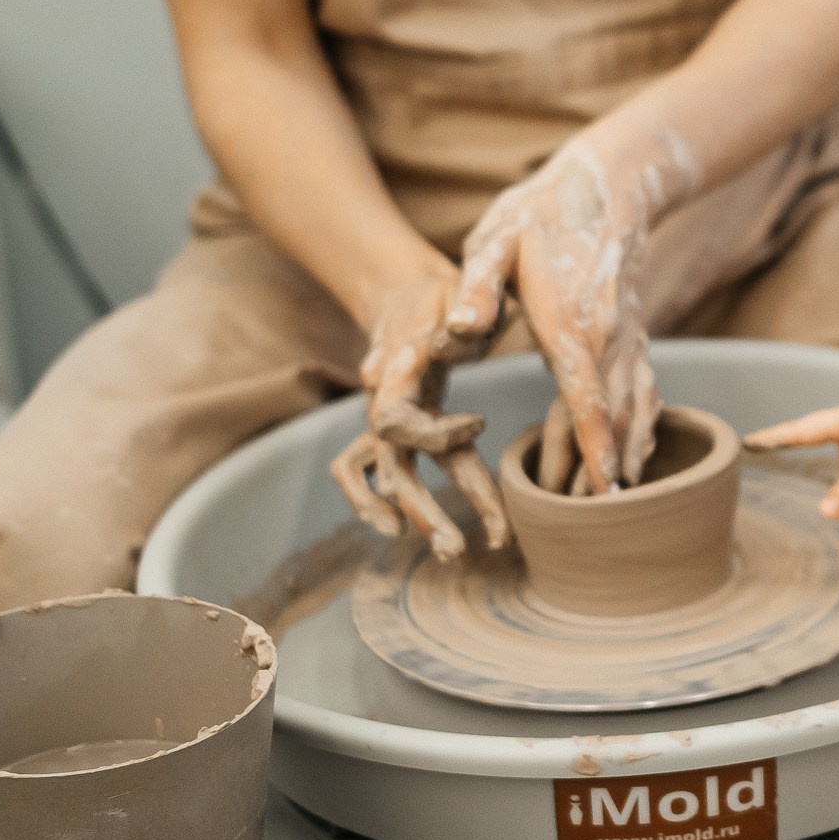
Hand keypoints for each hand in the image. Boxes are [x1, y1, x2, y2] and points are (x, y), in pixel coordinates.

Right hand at [328, 265, 507, 559]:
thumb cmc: (444, 292)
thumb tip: (453, 335)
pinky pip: (357, 470)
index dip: (439, 432)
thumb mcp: (457, 290)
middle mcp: (384, 401)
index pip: (402, 419)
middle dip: (427, 509)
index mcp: (402, 370)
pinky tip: (398, 528)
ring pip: (385, 476)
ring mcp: (380, 417)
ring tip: (453, 550)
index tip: (481, 423)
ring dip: (415, 515)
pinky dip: (368, 500)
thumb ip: (460, 315)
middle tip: (463, 549)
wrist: (405, 289)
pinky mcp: (383, 428)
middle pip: (393, 466)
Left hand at [451, 124, 688, 493]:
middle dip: (604, 470)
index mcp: (571, 325)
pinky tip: (639, 455)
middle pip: (613, 419)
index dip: (595, 450)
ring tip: (617, 501)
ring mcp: (628, 339)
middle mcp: (609, 339)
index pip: (587, 401)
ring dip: (627, 455)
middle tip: (591, 518)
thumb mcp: (494, 242)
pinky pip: (646, 392)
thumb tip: (459, 326)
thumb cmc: (539, 216)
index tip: (602, 494)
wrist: (602, 186)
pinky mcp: (633, 336)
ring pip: (635, 410)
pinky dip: (644, 429)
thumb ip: (475, 287)